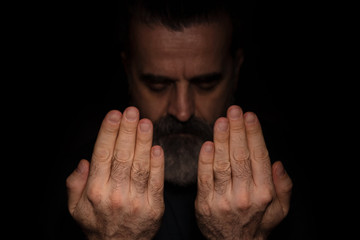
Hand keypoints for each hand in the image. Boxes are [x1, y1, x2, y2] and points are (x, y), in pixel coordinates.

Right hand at [66, 107, 164, 239]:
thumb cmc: (98, 225)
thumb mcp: (76, 208)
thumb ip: (75, 184)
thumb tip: (84, 161)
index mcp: (95, 191)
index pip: (102, 156)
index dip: (108, 133)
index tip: (114, 114)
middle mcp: (115, 195)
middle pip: (122, 157)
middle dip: (127, 131)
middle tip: (132, 111)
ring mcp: (136, 201)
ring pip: (140, 166)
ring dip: (143, 142)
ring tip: (145, 122)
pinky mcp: (154, 208)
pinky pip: (156, 182)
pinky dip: (157, 164)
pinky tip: (157, 148)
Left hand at [195, 105, 292, 239]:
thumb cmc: (256, 223)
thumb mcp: (280, 210)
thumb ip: (283, 187)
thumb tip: (277, 163)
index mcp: (264, 193)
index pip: (259, 158)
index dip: (254, 135)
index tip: (250, 116)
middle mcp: (245, 196)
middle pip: (240, 157)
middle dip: (237, 131)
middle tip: (234, 110)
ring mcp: (223, 200)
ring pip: (222, 165)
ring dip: (221, 140)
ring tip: (221, 121)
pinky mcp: (204, 204)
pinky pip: (204, 179)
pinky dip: (204, 161)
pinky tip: (207, 144)